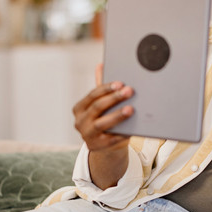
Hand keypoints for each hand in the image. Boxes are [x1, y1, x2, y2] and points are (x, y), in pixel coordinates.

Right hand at [72, 64, 133, 188]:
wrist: (106, 146)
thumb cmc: (105, 119)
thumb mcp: (102, 104)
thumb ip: (101, 87)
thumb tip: (101, 65)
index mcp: (79, 108)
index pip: (92, 95)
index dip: (106, 88)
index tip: (120, 83)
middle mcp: (79, 122)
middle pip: (97, 107)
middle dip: (114, 98)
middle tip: (129, 91)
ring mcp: (87, 135)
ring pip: (102, 123)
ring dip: (117, 115)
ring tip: (131, 109)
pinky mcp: (96, 147)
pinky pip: (110, 139)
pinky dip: (121, 133)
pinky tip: (132, 128)